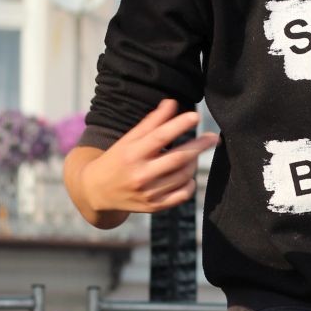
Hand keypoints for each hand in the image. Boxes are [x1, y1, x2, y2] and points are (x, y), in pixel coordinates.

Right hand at [82, 100, 218, 214]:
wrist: (96, 191)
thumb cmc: (116, 159)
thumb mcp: (128, 139)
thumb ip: (151, 122)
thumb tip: (172, 103)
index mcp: (131, 154)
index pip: (159, 137)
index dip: (179, 125)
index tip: (196, 116)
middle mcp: (140, 174)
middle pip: (177, 158)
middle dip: (199, 146)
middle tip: (214, 137)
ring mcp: (148, 193)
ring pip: (183, 176)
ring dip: (193, 163)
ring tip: (194, 155)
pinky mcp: (154, 207)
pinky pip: (182, 195)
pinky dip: (190, 184)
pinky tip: (188, 175)